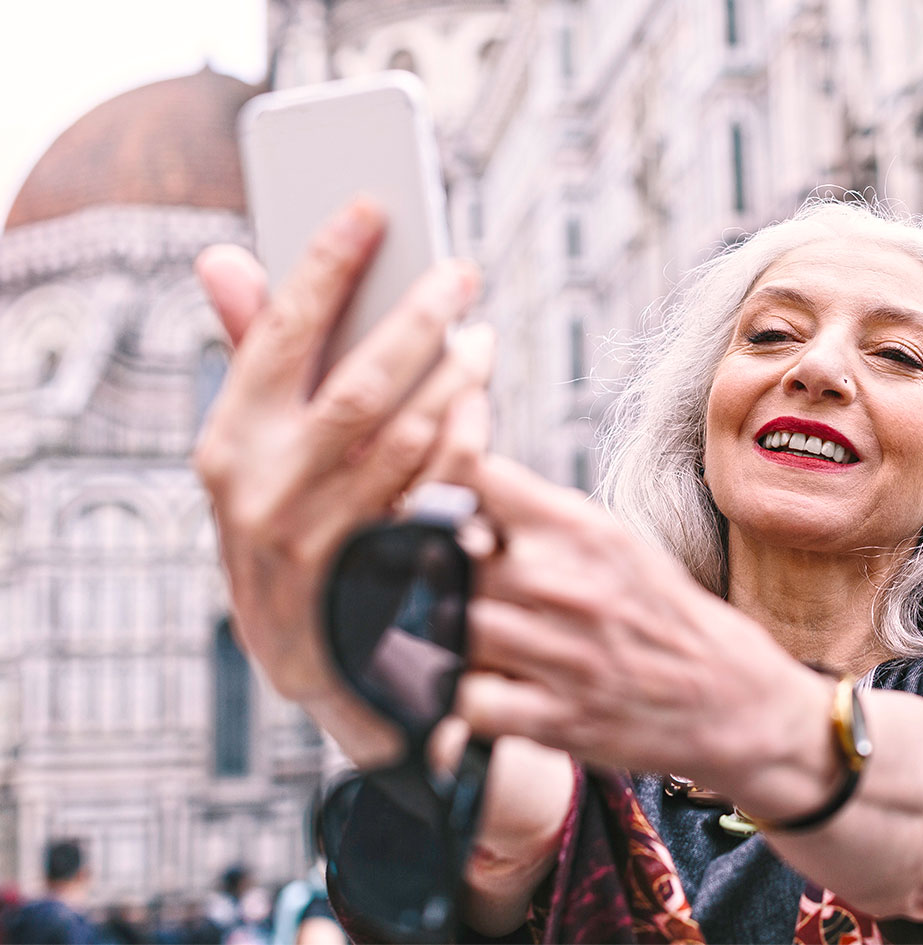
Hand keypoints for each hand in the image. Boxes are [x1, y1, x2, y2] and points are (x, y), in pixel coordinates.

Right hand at [194, 197, 493, 761]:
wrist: (324, 671)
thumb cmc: (295, 531)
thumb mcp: (257, 456)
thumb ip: (255, 359)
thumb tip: (224, 257)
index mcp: (228, 448)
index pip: (278, 337)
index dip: (326, 265)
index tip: (372, 203)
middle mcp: (266, 498)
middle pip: (358, 384)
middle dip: (416, 317)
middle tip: (460, 269)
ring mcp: (327, 548)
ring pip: (410, 438)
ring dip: (454, 377)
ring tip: (478, 337)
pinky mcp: (384, 582)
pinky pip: (444, 494)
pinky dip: (468, 441)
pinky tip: (479, 406)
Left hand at [452, 455, 834, 814]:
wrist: (732, 696)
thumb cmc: (663, 616)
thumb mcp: (616, 544)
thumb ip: (542, 518)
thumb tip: (460, 486)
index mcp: (584, 531)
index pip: (479, 479)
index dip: (436, 484)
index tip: (425, 503)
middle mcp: (569, 585)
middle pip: (446, 556)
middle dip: (434, 570)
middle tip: (439, 585)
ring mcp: (561, 655)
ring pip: (449, 627)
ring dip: (444, 635)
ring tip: (458, 640)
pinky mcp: (555, 719)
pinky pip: (467, 703)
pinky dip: (461, 699)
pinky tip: (480, 691)